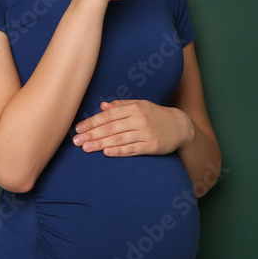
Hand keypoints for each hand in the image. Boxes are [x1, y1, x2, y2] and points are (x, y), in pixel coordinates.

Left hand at [71, 99, 193, 156]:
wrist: (180, 126)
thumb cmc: (155, 115)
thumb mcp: (140, 105)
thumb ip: (121, 106)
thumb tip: (102, 106)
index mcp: (134, 108)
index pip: (108, 115)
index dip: (91, 122)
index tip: (78, 129)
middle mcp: (139, 119)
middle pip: (111, 127)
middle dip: (92, 134)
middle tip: (76, 141)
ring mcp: (146, 133)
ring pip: (119, 139)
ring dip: (101, 144)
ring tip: (86, 148)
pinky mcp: (152, 146)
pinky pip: (133, 149)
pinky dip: (120, 151)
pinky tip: (107, 153)